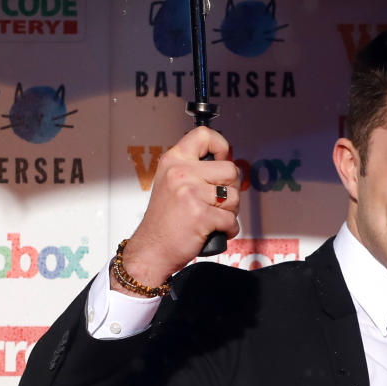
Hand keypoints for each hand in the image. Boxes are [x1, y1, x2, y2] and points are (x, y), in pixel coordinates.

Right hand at [115, 126, 241, 293]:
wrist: (152, 249)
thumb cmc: (165, 221)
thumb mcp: (171, 183)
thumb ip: (194, 170)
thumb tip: (227, 163)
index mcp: (173, 160)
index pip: (204, 135)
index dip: (222, 147)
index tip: (223, 160)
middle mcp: (180, 173)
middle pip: (230, 169)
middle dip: (231, 189)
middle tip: (216, 202)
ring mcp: (190, 193)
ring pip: (234, 196)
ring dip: (230, 212)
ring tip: (212, 217)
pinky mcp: (200, 215)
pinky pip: (232, 220)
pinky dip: (228, 230)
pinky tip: (213, 231)